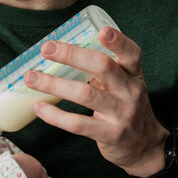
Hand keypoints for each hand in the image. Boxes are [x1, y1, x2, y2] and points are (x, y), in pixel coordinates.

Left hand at [24, 29, 167, 175]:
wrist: (145, 146)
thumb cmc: (127, 109)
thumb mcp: (126, 86)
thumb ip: (105, 71)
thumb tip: (62, 52)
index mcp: (134, 75)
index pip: (132, 54)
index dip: (119, 42)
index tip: (102, 31)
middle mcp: (131, 92)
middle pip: (104, 67)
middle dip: (72, 55)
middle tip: (46, 48)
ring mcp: (122, 114)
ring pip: (86, 94)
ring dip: (55, 84)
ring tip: (31, 78)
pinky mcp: (110, 134)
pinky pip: (79, 124)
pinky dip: (56, 116)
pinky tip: (39, 107)